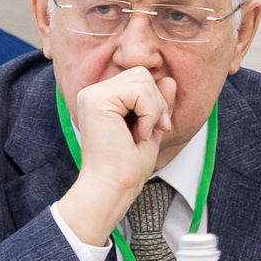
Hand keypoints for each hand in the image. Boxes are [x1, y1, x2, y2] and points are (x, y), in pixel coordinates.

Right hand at [53, 64, 179, 245]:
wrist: (113, 186)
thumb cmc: (129, 164)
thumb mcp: (152, 128)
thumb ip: (157, 103)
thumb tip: (168, 79)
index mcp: (103, 98)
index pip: (140, 78)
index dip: (156, 100)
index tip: (155, 128)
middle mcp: (93, 92)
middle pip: (142, 74)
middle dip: (157, 102)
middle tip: (151, 131)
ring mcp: (92, 94)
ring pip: (142, 79)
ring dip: (153, 109)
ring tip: (141, 133)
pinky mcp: (95, 100)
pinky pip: (139, 91)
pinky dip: (149, 113)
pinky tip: (137, 134)